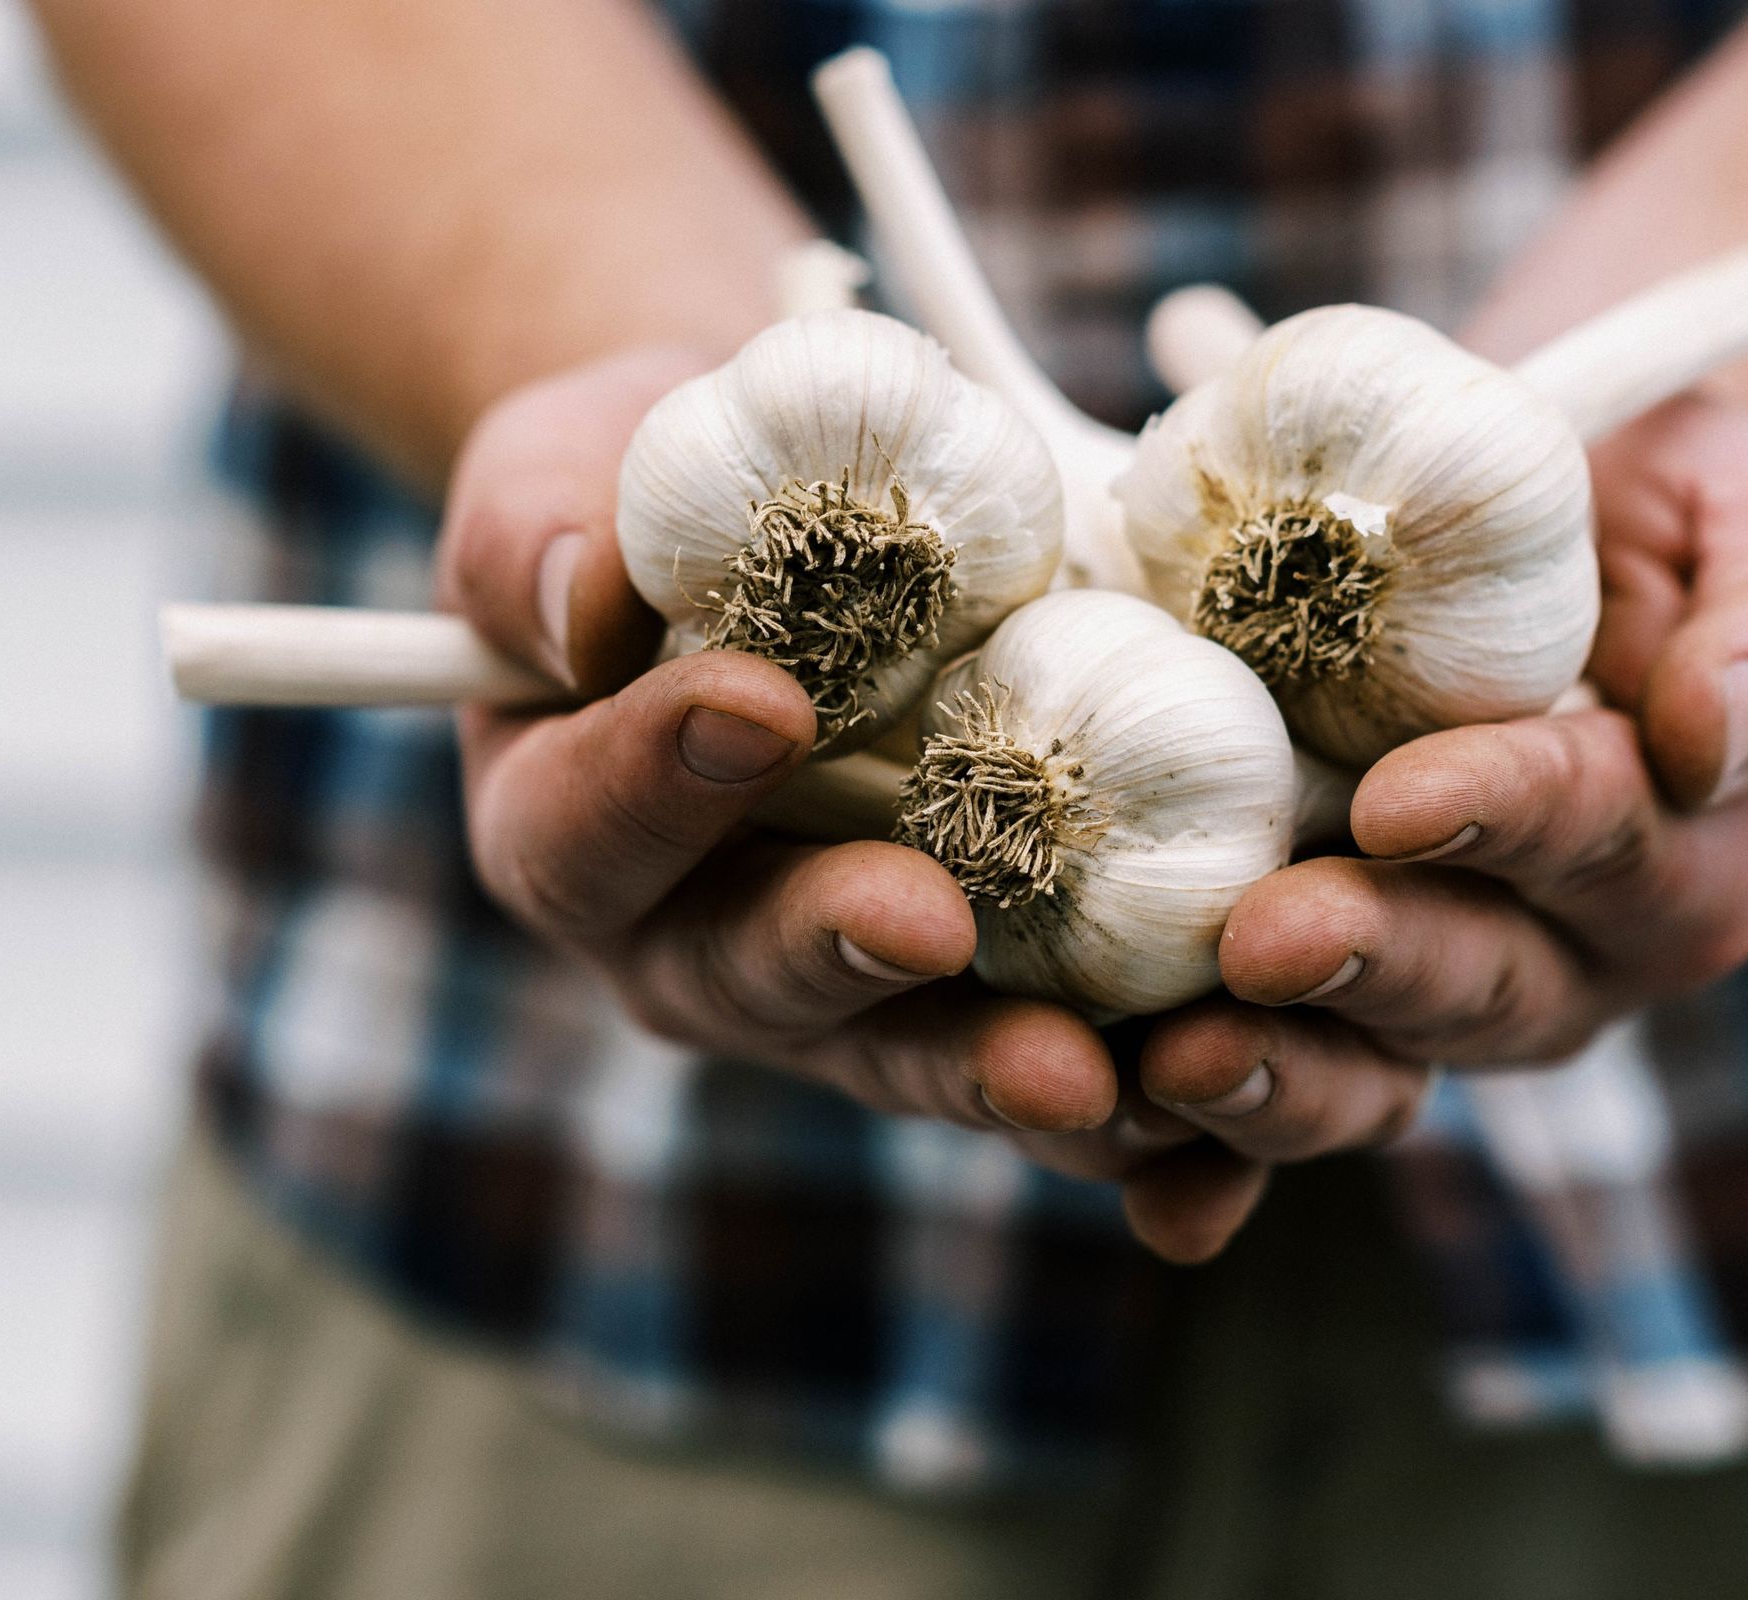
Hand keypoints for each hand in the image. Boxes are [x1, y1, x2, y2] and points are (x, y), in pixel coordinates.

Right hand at [439, 349, 1121, 1151]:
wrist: (782, 531)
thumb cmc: (649, 498)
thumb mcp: (555, 479)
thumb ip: (539, 537)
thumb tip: (579, 607)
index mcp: (573, 830)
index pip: (587, 829)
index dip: (655, 781)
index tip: (758, 702)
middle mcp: (699, 937)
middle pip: (754, 980)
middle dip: (842, 957)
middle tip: (926, 926)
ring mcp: (845, 979)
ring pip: (913, 1049)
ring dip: (1000, 1068)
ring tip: (1094, 1076)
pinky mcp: (979, 983)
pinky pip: (1049, 1052)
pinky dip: (1129, 1096)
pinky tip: (1208, 1103)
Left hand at [1124, 392, 1747, 1263]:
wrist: (1492, 524)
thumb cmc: (1624, 502)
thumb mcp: (1729, 512)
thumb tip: (1716, 734)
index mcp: (1680, 834)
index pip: (1596, 830)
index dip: (1508, 818)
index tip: (1399, 802)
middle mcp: (1570, 945)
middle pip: (1481, 976)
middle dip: (1373, 962)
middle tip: (1262, 942)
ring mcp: (1444, 994)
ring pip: (1382, 1064)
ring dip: (1282, 1078)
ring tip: (1178, 1066)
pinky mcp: (1329, 1018)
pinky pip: (1284, 1104)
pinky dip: (1217, 1170)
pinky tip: (1155, 1206)